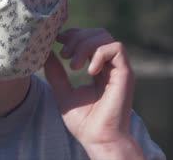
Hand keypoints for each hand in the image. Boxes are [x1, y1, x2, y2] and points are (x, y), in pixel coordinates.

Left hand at [44, 28, 143, 159]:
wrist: (98, 139)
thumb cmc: (83, 122)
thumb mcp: (63, 92)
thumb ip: (56, 73)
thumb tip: (47, 52)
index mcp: (99, 68)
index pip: (89, 38)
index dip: (74, 34)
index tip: (58, 41)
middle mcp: (111, 66)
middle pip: (97, 33)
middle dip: (77, 38)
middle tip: (65, 55)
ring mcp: (119, 69)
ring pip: (105, 37)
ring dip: (84, 46)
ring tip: (74, 66)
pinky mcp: (126, 74)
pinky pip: (115, 48)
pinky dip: (98, 54)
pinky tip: (88, 71)